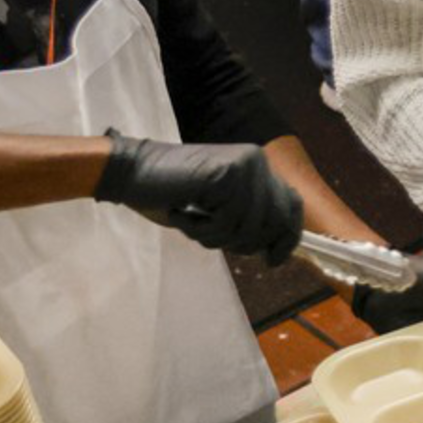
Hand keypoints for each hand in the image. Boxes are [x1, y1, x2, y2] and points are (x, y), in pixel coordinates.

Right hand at [96, 135, 301, 262]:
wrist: (130, 171)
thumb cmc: (169, 193)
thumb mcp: (217, 207)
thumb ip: (246, 216)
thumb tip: (274, 245)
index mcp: (257, 166)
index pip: (292, 205)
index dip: (288, 236)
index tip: (274, 260)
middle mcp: (256, 162)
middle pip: (274, 222)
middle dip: (245, 243)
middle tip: (209, 235)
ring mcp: (243, 166)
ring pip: (247, 228)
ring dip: (214, 236)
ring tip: (189, 220)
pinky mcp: (224, 175)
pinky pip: (225, 223)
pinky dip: (199, 229)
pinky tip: (181, 213)